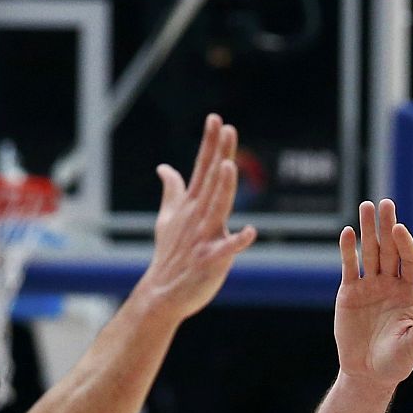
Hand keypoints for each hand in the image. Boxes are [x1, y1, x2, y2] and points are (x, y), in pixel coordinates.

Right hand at [138, 114, 257, 319]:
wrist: (162, 293)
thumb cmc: (170, 255)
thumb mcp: (167, 219)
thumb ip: (172, 191)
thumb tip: (164, 167)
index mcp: (191, 206)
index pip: (202, 168)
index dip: (210, 144)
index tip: (216, 119)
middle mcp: (198, 216)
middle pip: (211, 181)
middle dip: (219, 155)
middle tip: (226, 128)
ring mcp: (204, 237)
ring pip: (217, 208)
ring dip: (223, 188)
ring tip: (229, 166)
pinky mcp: (211, 260)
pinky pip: (227, 249)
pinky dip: (237, 241)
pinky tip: (250, 232)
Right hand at [335, 199, 412, 391]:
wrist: (368, 374)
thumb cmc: (397, 362)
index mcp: (409, 293)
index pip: (409, 260)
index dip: (405, 243)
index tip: (399, 229)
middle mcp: (390, 285)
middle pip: (389, 249)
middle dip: (387, 226)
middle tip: (385, 203)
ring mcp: (369, 287)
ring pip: (369, 252)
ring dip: (367, 230)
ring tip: (365, 206)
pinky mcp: (349, 293)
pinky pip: (350, 266)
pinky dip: (348, 249)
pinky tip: (347, 232)